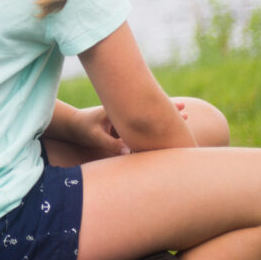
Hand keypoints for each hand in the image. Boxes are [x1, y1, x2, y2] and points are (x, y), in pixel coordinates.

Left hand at [69, 101, 188, 155]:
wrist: (75, 124)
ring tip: (183, 116)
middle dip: (166, 110)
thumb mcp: (94, 135)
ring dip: (162, 118)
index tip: (176, 108)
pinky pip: (141, 126)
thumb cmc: (83, 128)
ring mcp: (126, 117)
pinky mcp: (125, 126)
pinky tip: (166, 130)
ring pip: (147, 117)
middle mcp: (123, 110)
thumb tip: (129, 152)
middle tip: (185, 110)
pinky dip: (153, 126)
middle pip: (148, 109)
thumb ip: (110, 143)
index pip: (141, 107)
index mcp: (118, 109)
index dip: (158, 109)